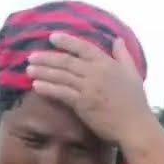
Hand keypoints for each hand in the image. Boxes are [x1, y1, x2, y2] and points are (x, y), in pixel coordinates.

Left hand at [25, 34, 153, 146]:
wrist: (134, 125)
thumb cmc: (135, 102)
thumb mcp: (133, 73)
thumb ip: (123, 55)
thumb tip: (117, 40)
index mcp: (107, 64)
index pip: (84, 47)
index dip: (67, 41)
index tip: (52, 37)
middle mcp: (96, 73)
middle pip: (66, 61)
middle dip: (47, 58)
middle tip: (31, 56)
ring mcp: (88, 88)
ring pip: (61, 76)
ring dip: (43, 72)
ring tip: (28, 69)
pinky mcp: (83, 104)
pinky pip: (61, 93)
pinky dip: (48, 88)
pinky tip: (36, 86)